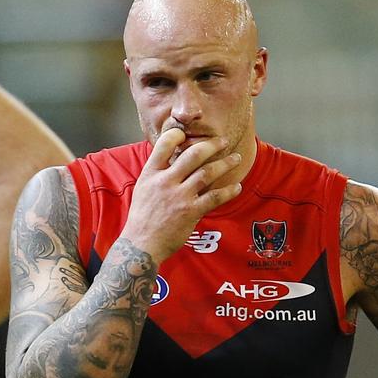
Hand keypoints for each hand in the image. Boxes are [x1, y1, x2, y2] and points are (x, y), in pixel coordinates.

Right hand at [122, 128, 242, 261]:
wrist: (141, 244)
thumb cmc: (142, 217)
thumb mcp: (143, 188)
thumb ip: (157, 172)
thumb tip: (172, 157)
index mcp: (151, 173)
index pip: (164, 144)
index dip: (177, 134)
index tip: (188, 133)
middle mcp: (165, 181)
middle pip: (193, 154)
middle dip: (212, 145)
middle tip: (223, 141)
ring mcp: (179, 196)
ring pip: (207, 173)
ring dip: (225, 164)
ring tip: (236, 158)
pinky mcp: (190, 212)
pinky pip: (214, 197)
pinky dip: (228, 191)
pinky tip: (236, 186)